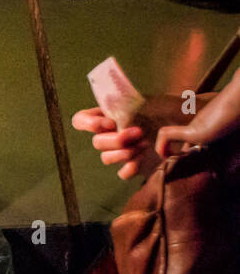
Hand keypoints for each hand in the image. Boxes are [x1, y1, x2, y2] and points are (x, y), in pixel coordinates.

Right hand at [72, 95, 193, 179]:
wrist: (192, 123)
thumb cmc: (169, 107)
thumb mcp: (145, 100)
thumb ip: (121, 105)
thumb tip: (107, 112)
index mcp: (108, 115)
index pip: (81, 121)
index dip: (89, 124)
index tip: (110, 123)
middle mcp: (112, 134)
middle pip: (96, 143)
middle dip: (116, 140)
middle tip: (139, 133)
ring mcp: (123, 150)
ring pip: (106, 158)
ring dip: (123, 153)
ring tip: (145, 145)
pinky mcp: (136, 165)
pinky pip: (122, 173)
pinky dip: (129, 168)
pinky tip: (141, 161)